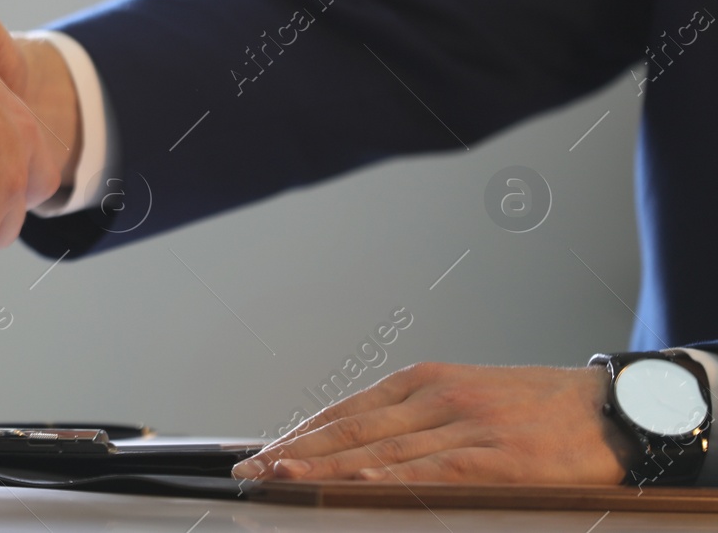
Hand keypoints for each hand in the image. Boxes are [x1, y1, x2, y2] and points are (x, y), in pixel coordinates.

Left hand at [230, 362, 634, 483]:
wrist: (616, 411)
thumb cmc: (542, 410)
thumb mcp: (470, 398)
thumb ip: (417, 420)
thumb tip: (362, 449)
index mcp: (426, 380)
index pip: (346, 409)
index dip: (300, 434)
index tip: (263, 452)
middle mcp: (436, 397)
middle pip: (350, 428)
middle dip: (295, 452)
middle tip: (252, 471)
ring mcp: (465, 424)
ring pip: (379, 450)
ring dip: (324, 468)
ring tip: (281, 480)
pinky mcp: (495, 456)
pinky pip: (431, 470)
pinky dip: (389, 479)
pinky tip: (357, 488)